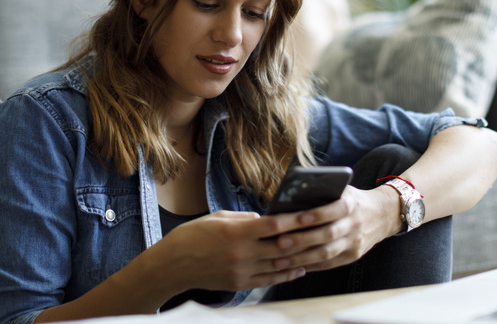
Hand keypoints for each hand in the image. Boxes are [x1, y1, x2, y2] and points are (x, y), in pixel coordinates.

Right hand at [155, 210, 308, 292]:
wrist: (172, 265)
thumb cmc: (193, 236)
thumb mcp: (218, 217)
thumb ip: (244, 218)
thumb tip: (266, 219)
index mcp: (237, 232)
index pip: (274, 225)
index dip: (296, 220)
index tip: (312, 214)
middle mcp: (242, 253)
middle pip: (282, 247)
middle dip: (304, 239)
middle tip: (323, 232)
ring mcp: (242, 271)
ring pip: (279, 265)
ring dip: (300, 259)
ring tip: (317, 251)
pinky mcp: (240, 284)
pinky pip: (269, 280)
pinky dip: (286, 274)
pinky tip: (299, 268)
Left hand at [265, 185, 400, 272]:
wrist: (382, 215)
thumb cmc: (351, 199)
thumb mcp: (342, 190)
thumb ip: (322, 192)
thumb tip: (291, 197)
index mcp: (351, 204)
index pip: (335, 210)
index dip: (317, 215)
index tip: (297, 218)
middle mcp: (355, 224)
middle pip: (328, 234)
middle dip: (302, 239)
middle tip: (279, 242)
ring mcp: (355, 243)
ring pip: (327, 253)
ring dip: (302, 258)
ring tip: (279, 259)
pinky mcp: (353, 256)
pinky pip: (329, 264)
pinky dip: (310, 265)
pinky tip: (292, 266)